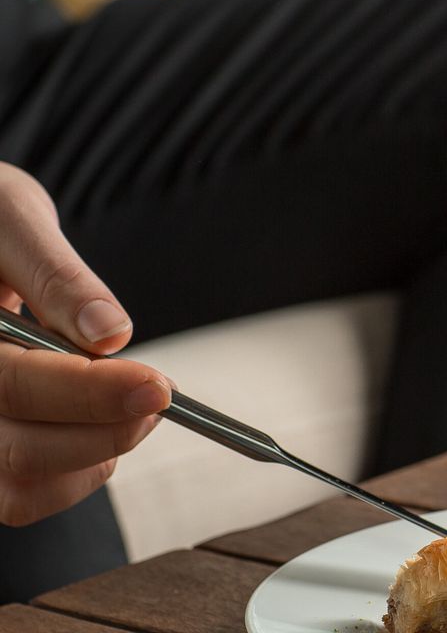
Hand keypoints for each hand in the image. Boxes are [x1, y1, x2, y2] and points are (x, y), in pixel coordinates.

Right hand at [0, 162, 169, 525]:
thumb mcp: (9, 219)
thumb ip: (54, 275)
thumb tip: (110, 333)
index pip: (11, 385)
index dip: (89, 392)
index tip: (157, 385)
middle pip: (14, 451)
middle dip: (105, 430)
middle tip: (162, 394)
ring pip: (16, 488)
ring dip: (93, 456)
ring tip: (136, 406)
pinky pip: (20, 496)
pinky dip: (77, 471)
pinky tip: (105, 426)